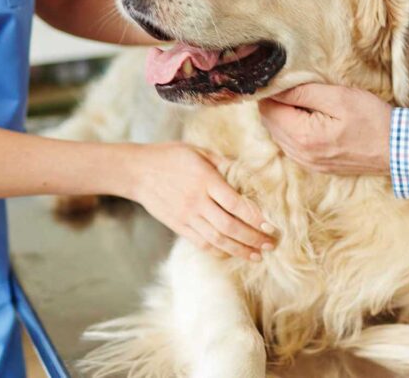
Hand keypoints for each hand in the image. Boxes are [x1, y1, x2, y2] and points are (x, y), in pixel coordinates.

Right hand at [123, 142, 276, 259]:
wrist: (137, 171)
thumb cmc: (171, 157)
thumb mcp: (199, 151)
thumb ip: (224, 163)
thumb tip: (249, 173)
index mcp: (205, 180)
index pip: (235, 204)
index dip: (255, 217)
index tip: (271, 225)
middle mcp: (197, 201)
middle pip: (229, 227)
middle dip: (253, 238)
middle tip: (270, 245)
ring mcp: (186, 217)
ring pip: (217, 240)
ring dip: (240, 250)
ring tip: (257, 256)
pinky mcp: (178, 226)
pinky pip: (201, 243)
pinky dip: (219, 251)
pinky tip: (232, 253)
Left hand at [258, 83, 392, 175]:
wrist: (397, 150)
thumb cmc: (372, 120)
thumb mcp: (339, 97)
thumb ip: (304, 92)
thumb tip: (277, 88)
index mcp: (303, 137)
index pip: (269, 110)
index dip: (272, 91)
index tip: (284, 78)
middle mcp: (300, 154)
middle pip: (270, 123)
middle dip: (276, 103)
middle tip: (294, 85)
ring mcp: (308, 163)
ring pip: (279, 134)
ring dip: (284, 116)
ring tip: (304, 99)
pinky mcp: (316, 166)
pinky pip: (292, 145)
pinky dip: (293, 129)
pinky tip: (309, 117)